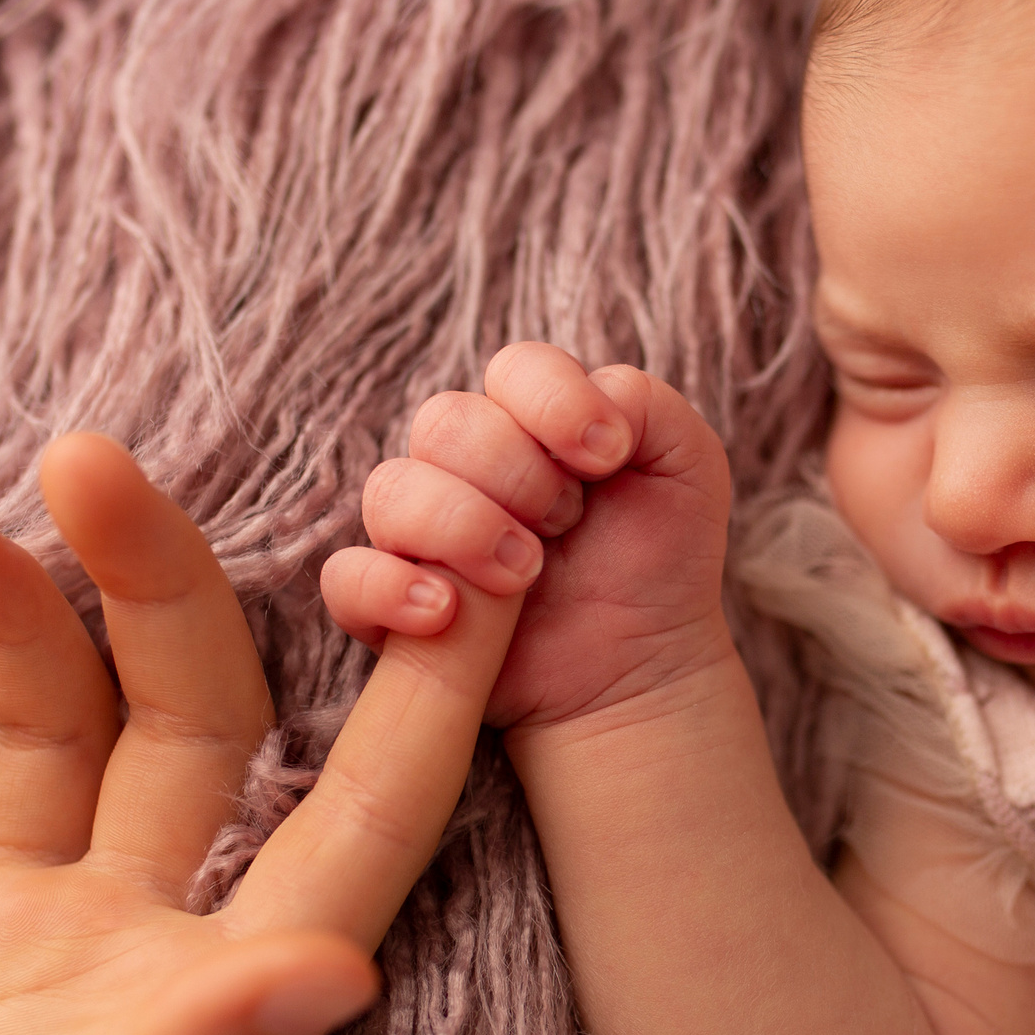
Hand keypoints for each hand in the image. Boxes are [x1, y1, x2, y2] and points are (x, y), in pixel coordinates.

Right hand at [0, 435, 521, 1034]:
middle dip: (155, 583)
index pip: (370, 801)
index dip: (435, 681)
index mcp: (240, 985)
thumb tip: (335, 964)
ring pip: (35, 727)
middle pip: (186, 715)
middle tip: (96, 456)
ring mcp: (17, 935)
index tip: (483, 539)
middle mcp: (145, 932)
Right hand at [318, 343, 736, 735]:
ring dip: (466, 528)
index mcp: (529, 421)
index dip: (555, 403)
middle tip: (568, 523)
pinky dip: (389, 588)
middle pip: (445, 422)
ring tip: (526, 574)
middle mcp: (464, 467)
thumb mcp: (689, 467)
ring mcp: (421, 535)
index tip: (609, 456)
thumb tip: (590, 395)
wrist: (646, 666)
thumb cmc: (661, 560)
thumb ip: (648, 403)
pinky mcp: (392, 606)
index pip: (514, 369)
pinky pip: (345, 578)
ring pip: (392, 491)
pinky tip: (449, 610)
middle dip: (520, 474)